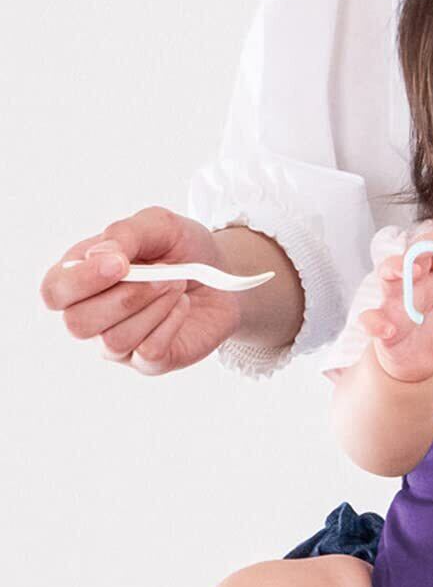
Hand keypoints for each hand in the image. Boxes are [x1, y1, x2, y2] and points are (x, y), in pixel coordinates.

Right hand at [40, 205, 240, 375]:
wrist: (224, 273)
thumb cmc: (181, 249)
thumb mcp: (158, 225)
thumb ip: (125, 234)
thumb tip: (98, 257)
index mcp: (79, 278)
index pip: (54, 292)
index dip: (81, 281)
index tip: (121, 264)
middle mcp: (90, 315)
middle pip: (78, 323)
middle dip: (126, 296)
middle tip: (164, 275)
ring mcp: (117, 343)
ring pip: (114, 340)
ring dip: (153, 308)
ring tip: (176, 286)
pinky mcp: (149, 361)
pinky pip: (148, 352)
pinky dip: (171, 324)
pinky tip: (182, 306)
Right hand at [358, 218, 432, 382]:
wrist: (421, 361)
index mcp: (432, 274)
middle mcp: (411, 282)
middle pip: (411, 253)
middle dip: (422, 246)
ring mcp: (393, 302)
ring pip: (386, 276)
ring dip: (395, 268)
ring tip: (410, 271)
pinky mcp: (381, 326)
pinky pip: (370, 319)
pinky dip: (376, 324)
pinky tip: (389, 330)